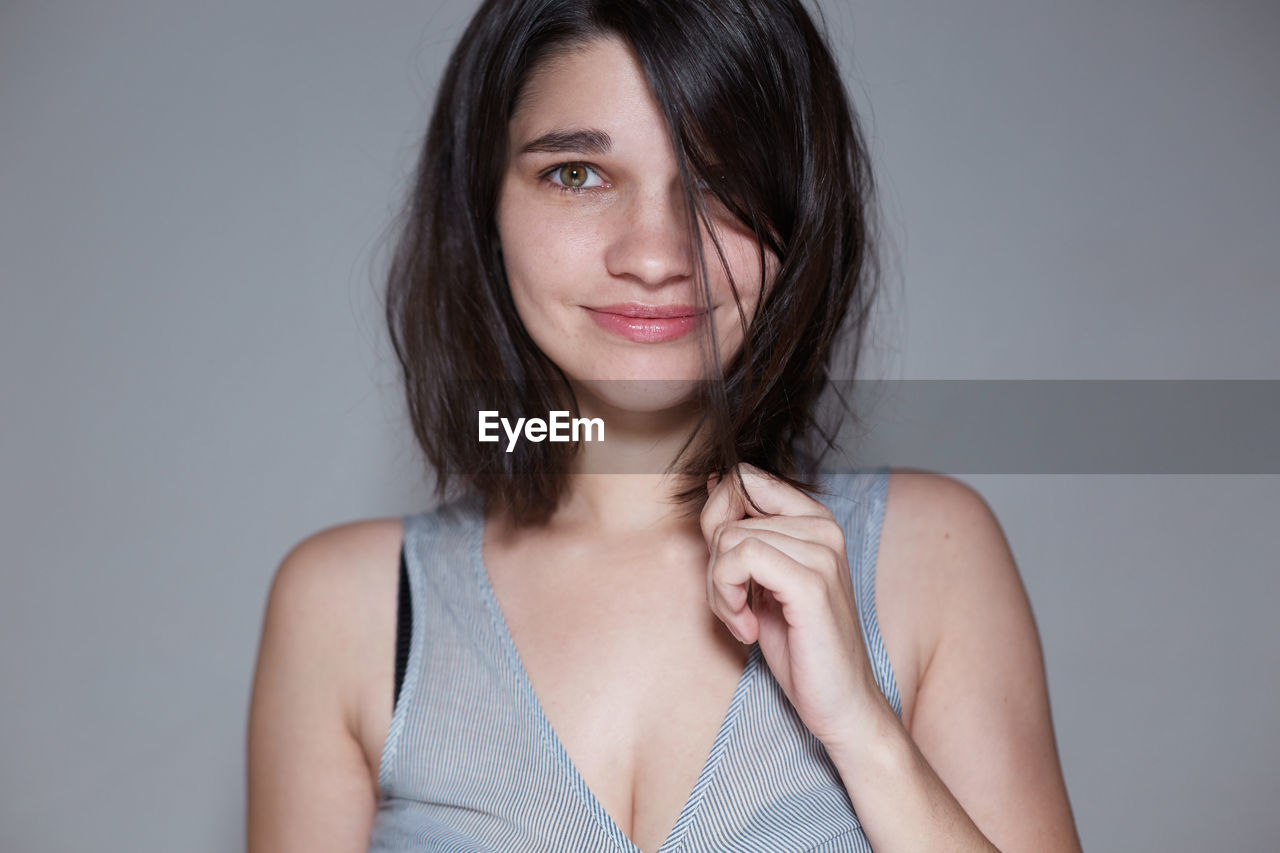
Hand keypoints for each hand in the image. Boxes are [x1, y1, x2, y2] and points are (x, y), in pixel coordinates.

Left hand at [700, 463, 888, 746]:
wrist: (841, 702)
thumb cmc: (800, 645)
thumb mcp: (762, 580)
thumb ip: (742, 531)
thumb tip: (712, 482)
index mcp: (814, 519)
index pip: (745, 477)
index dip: (716, 516)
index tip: (725, 565)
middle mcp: (822, 527)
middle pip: (727, 515)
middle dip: (714, 566)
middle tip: (732, 607)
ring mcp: (821, 552)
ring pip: (728, 540)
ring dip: (719, 590)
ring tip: (743, 621)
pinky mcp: (810, 582)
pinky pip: (739, 559)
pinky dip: (727, 599)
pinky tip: (748, 628)